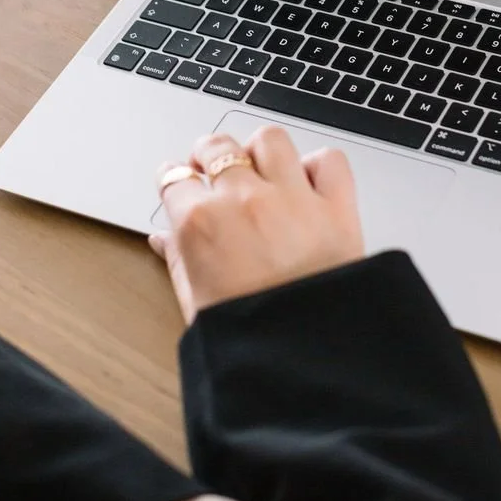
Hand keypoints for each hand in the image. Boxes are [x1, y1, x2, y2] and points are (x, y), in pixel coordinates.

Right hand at [150, 125, 364, 324]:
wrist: (308, 361)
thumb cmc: (251, 342)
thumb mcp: (196, 304)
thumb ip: (178, 261)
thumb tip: (164, 240)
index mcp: (201, 223)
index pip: (174, 178)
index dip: (174, 178)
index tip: (178, 178)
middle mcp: (244, 200)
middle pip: (217, 146)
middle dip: (210, 152)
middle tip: (212, 165)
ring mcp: (292, 197)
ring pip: (271, 139)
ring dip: (261, 150)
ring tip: (261, 167)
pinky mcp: (336, 205)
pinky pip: (329, 161)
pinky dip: (319, 166)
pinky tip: (310, 182)